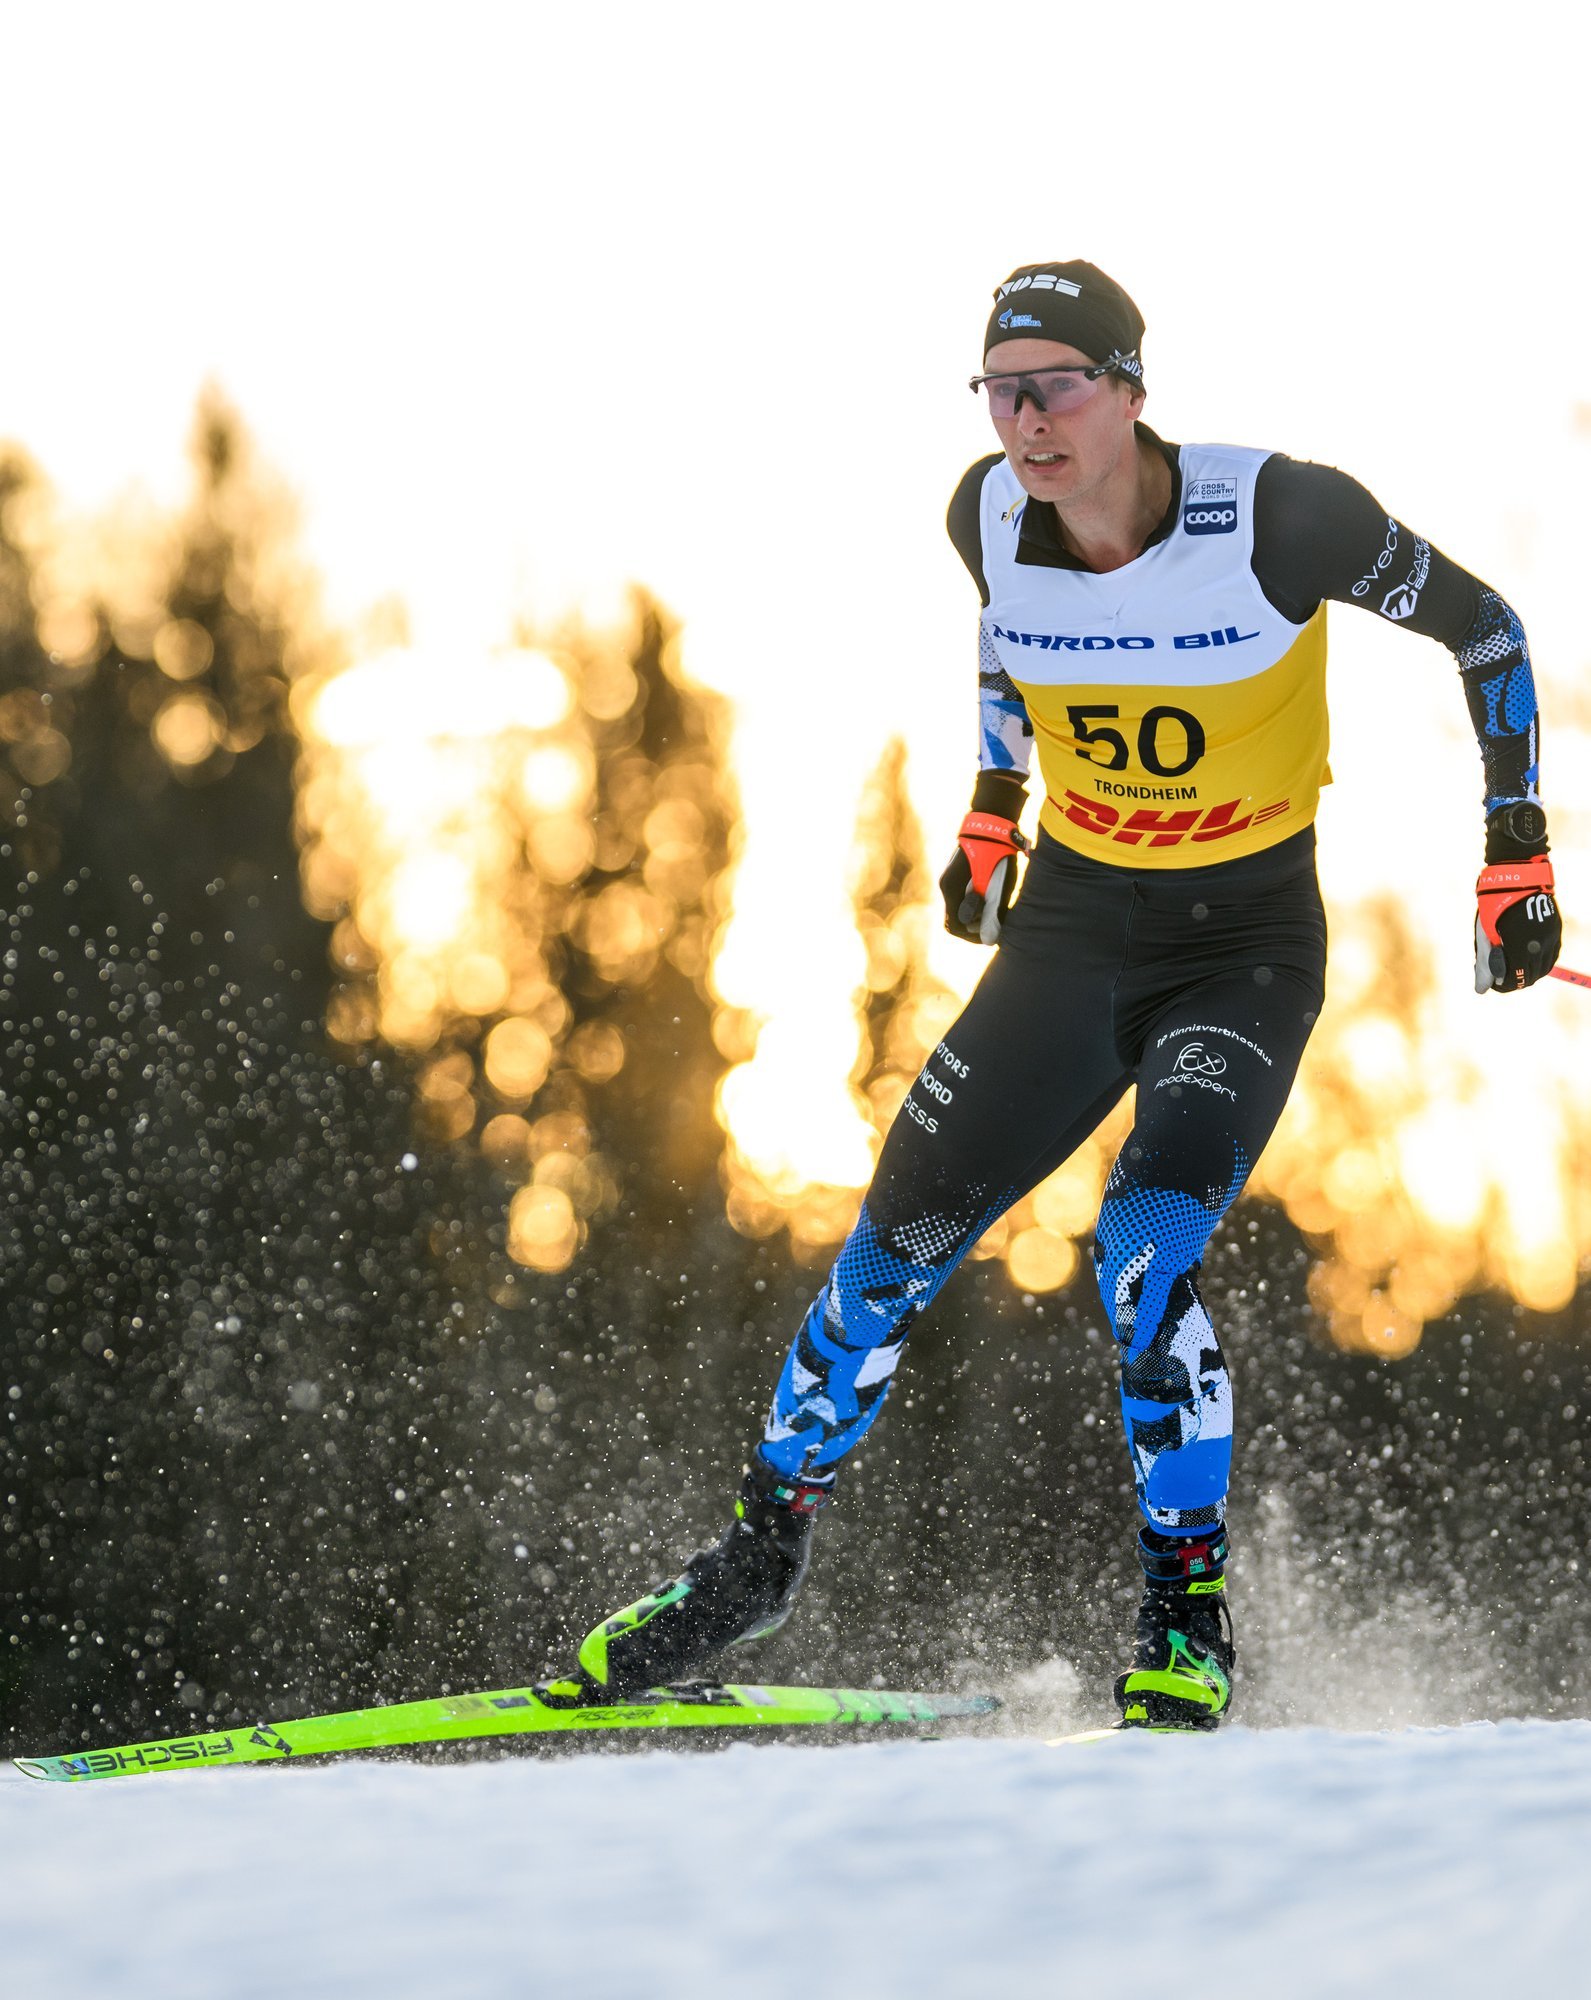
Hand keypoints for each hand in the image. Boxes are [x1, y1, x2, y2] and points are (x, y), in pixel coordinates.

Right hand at [940, 811, 1028, 944]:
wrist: (991, 822)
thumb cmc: (997, 853)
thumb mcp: (999, 885)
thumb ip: (992, 912)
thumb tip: (989, 937)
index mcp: (952, 889)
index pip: (954, 926)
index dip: (972, 937)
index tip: (989, 937)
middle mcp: (946, 885)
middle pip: (954, 919)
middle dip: (973, 928)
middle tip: (993, 927)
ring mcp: (948, 879)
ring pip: (957, 908)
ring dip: (973, 916)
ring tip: (993, 913)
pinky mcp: (955, 874)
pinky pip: (960, 897)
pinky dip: (972, 904)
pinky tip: (989, 900)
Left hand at [1474, 855, 1560, 991]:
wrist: (1518, 876)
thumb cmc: (1495, 904)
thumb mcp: (1485, 934)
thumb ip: (1485, 963)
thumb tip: (1481, 990)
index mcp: (1520, 946)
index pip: (1515, 980)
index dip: (1502, 985)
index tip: (1491, 982)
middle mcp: (1540, 945)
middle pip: (1531, 977)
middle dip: (1515, 979)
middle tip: (1499, 973)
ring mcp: (1551, 937)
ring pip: (1544, 968)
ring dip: (1529, 971)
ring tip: (1512, 964)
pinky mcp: (1556, 930)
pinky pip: (1552, 955)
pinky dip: (1540, 961)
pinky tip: (1527, 957)